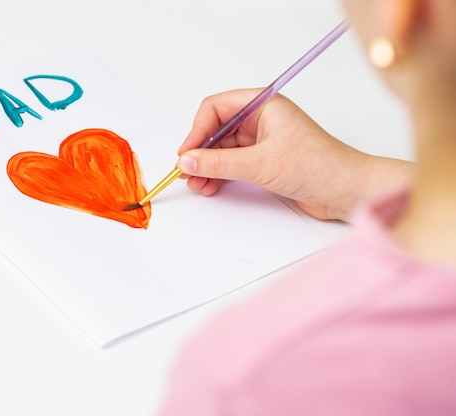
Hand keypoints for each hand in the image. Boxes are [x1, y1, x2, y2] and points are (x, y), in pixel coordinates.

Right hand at [177, 89, 411, 220]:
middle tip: (188, 172)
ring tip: (198, 184)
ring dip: (208, 166)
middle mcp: (262, 119)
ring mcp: (263, 140)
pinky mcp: (266, 160)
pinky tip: (211, 186)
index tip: (187, 153)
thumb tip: (188, 162)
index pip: (216, 108)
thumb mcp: (261, 164)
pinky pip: (233, 163)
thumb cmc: (320, 166)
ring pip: (223, 148)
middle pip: (217, 129)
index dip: (197, 130)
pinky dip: (220, 174)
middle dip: (200, 151)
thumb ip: (219, 163)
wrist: (348, 191)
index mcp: (264, 105)